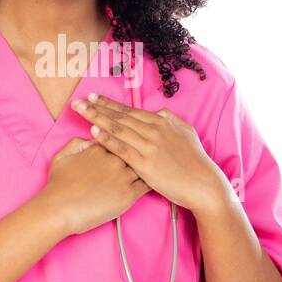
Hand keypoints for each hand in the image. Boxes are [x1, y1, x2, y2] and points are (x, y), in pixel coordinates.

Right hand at [39, 137, 152, 235]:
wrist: (59, 208)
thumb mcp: (62, 156)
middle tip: (153, 149)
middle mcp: (114, 158)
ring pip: (143, 165)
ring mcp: (123, 176)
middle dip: (142, 148)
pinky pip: (147, 185)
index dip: (126, 138)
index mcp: (99, 147)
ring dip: (151, 165)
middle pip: (135, 148)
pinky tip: (158, 181)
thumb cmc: (57, 185)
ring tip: (161, 164)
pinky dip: (153, 181)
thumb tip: (88, 139)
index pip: (118, 136)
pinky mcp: (128, 194)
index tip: (132, 140)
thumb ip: (76, 144)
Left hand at [70, 92, 231, 215]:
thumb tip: (158, 113)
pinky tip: (93, 133)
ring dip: (97, 119)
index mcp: (161, 122)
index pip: (130, 111)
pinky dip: (107, 139)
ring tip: (80, 112)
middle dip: (97, 108)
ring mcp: (148, 146)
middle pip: (119, 117)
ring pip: (118, 129)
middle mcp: (153, 130)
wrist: (203, 183)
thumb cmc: (195, 160)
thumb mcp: (186, 132)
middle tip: (78, 101)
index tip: (93, 97)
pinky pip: (122, 149)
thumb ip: (170, 120)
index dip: (109, 104)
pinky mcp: (145, 164)